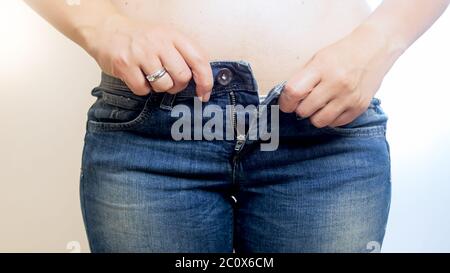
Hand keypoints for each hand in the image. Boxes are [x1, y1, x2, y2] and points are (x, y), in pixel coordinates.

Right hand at [83, 14, 212, 100]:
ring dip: (159, 87)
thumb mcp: (166, 38)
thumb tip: (201, 83)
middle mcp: (159, 42)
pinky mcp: (125, 65)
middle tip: (169, 81)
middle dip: (177, 85)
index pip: (199, 60)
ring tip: (150, 75)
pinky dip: (142, 88)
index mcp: (173, 35)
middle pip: (182, 77)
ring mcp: (141, 53)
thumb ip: (183, 55)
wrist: (106, 29)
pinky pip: (143, 89)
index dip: (205, 81)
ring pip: (163, 85)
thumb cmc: (140, 38)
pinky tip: (137, 76)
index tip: (203, 93)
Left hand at [279, 24, 400, 127]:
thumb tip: (289, 100)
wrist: (375, 48)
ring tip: (319, 106)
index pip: (294, 92)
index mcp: (322, 68)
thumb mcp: (318, 58)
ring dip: (315, 116)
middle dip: (300, 109)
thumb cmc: (342, 53)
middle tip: (305, 102)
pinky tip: (333, 106)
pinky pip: (336, 123)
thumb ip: (303, 78)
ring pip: (319, 121)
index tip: (286, 104)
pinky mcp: (360, 107)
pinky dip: (330, 118)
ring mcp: (349, 97)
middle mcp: (336, 83)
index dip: (285, 102)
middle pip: (305, 110)